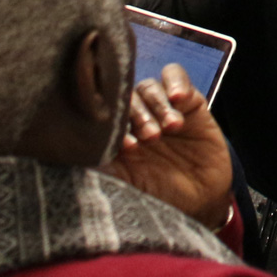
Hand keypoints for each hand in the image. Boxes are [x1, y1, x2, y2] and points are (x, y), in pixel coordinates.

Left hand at [105, 66, 233, 231]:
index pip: (107, 115)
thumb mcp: (127, 185)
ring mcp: (161, 107)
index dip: (115, 125)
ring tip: (170, 128)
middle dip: (138, 116)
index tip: (127, 147)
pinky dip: (176, 83)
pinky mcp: (189, 101)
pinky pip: (175, 75)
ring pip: (150, 87)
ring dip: (158, 105)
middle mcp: (136, 118)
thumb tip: (75, 157)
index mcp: (117, 135)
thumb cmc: (159, 196)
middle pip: (128, 97)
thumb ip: (102, 167)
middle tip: (151, 138)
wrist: (201, 201)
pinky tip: (179, 99)